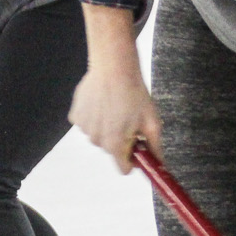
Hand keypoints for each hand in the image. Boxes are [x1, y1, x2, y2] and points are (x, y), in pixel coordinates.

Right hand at [71, 3, 159, 172]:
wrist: (114, 66)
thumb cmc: (134, 93)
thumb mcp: (152, 122)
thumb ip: (155, 148)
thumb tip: (160, 165)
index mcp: (115, 145)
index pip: (124, 169)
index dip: (134, 159)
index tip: (139, 147)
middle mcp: (96, 140)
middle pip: (112, 151)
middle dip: (122, 140)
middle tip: (130, 120)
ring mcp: (84, 128)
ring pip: (99, 137)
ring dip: (108, 128)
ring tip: (116, 108)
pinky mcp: (76, 116)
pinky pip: (88, 124)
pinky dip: (95, 117)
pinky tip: (103, 103)